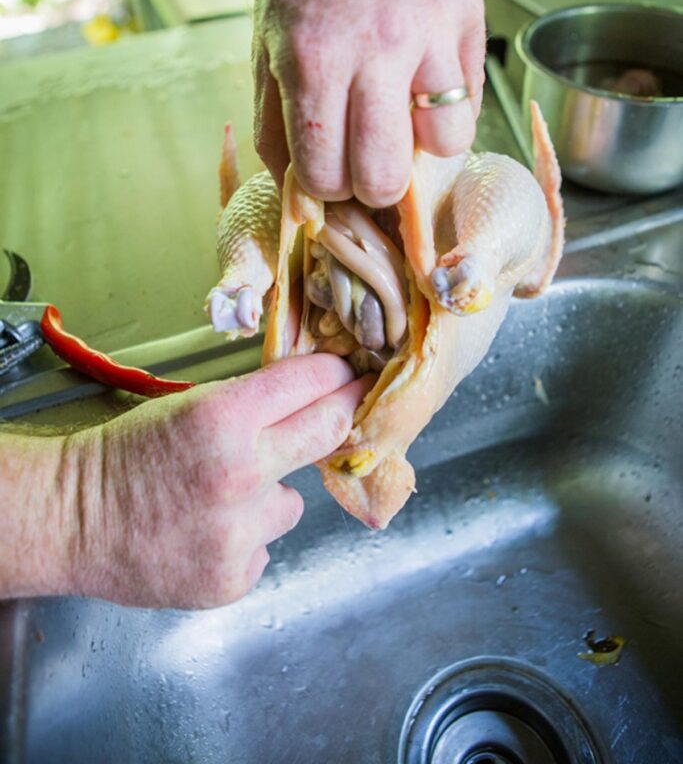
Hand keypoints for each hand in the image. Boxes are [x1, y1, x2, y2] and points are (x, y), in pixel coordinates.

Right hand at [57, 356, 369, 607]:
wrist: (74, 519)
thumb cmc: (127, 454)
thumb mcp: (189, 405)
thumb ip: (253, 403)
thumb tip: (316, 394)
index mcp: (223, 418)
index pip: (312, 382)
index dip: (337, 374)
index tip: (350, 374)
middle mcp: (241, 473)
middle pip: (329, 431)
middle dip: (343, 413)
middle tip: (349, 406)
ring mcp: (241, 532)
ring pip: (294, 500)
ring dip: (271, 493)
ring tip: (222, 498)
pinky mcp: (235, 576)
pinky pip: (266, 546)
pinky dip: (246, 538)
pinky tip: (207, 532)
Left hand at [253, 0, 485, 206]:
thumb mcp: (265, 53)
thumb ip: (277, 131)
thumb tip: (302, 197)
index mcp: (314, 60)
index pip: (328, 176)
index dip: (326, 187)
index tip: (328, 170)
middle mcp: (377, 48)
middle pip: (387, 176)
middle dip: (372, 183)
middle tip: (363, 157)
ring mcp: (430, 29)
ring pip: (446, 144)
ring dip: (420, 144)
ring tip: (400, 116)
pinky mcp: (467, 12)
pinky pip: (471, 95)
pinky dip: (448, 105)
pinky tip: (422, 82)